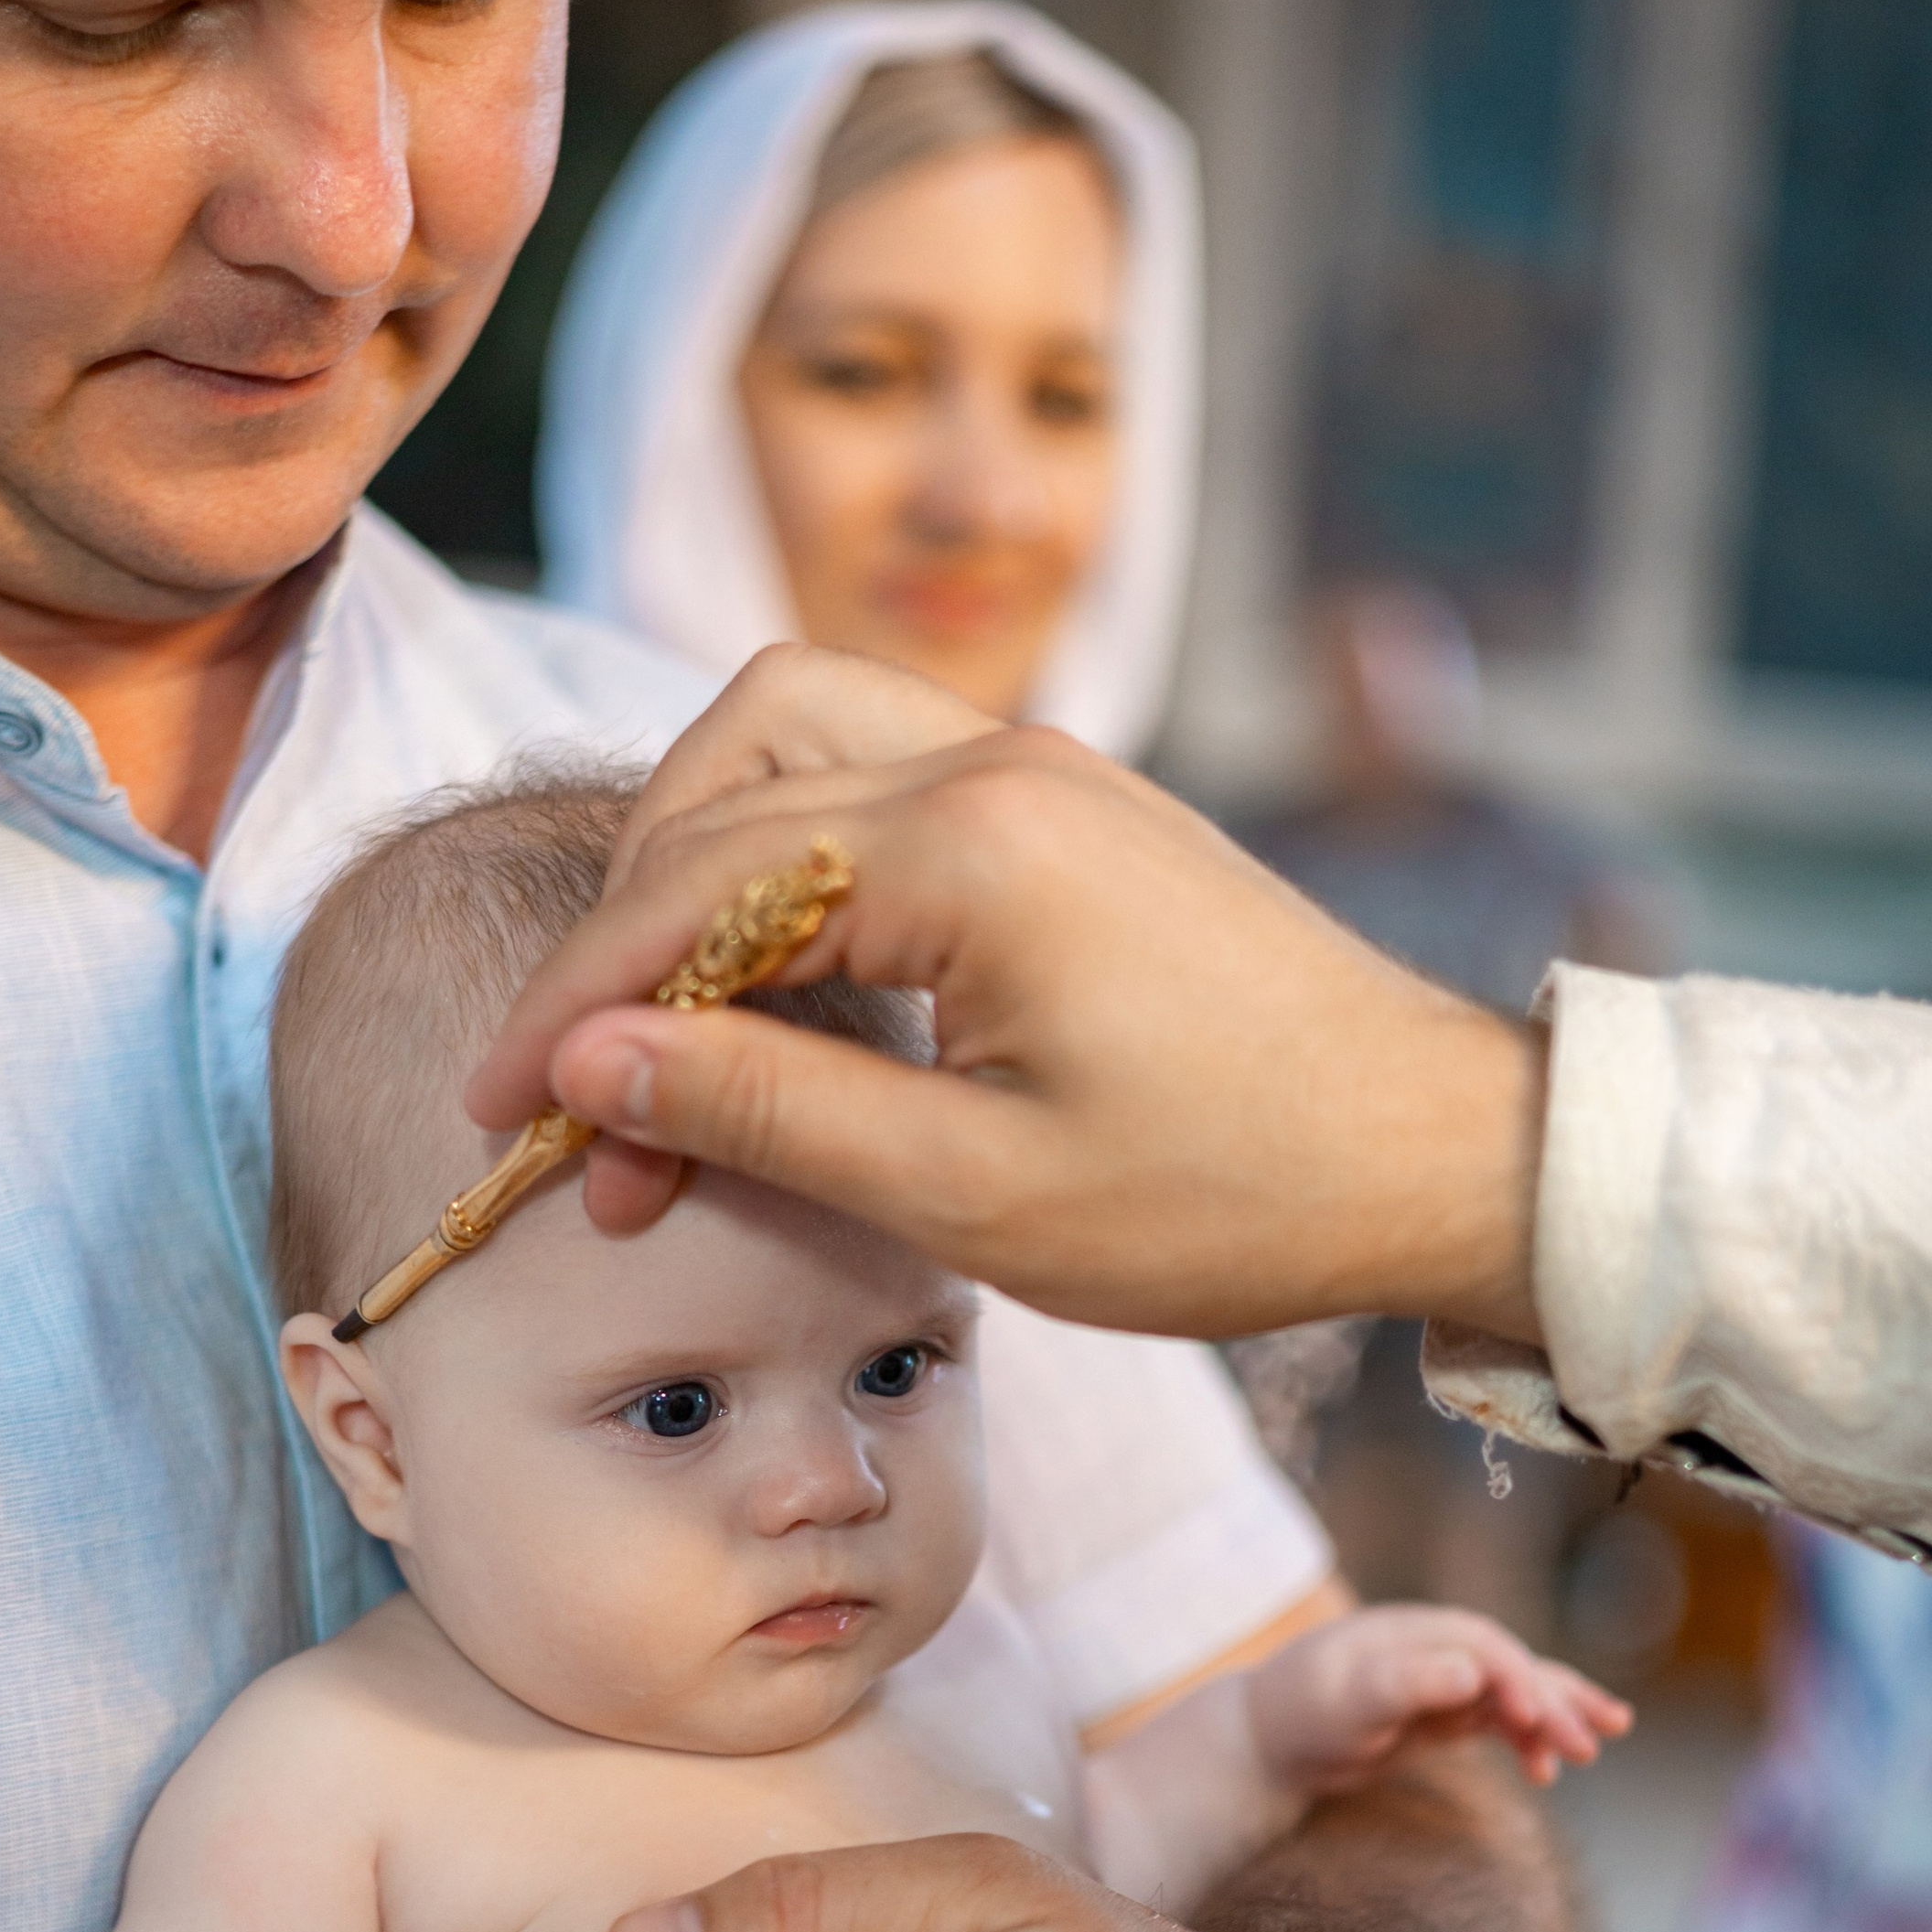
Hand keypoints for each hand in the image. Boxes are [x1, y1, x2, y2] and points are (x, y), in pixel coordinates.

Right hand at [467, 644, 1547, 1341]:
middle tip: (584, 1100)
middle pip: (722, 776)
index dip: (575, 1007)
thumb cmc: (1230, 1196)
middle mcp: (997, 762)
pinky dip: (792, 856)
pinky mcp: (1069, 804)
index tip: (498, 1117)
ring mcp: (1041, 768)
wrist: (1433, 1153)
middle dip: (626, 942)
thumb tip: (590, 1065)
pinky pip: (877, 776)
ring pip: (790, 736)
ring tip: (661, 1017)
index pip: (696, 889)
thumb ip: (768, 1114)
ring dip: (697, 860)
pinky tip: (780, 981)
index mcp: (971, 849)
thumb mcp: (977, 1193)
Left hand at [1253, 1603, 1631, 1796]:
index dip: (1519, 1683)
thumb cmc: (1299, 1713)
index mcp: (1418, 1632)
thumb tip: (1468, 1670)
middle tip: (1592, 1744)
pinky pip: (1496, 1721)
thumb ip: (1406, 1684)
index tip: (1539, 1723)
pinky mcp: (1440, 1713)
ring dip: (1555, 1715)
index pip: (1486, 1651)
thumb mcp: (1347, 1700)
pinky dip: (1524, 1740)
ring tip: (1602, 1741)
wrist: (1267, 1741)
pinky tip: (1544, 1772)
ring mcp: (1442, 1681)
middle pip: (1512, 1669)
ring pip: (1514, 1693)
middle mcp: (1437, 1648)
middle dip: (1554, 1704)